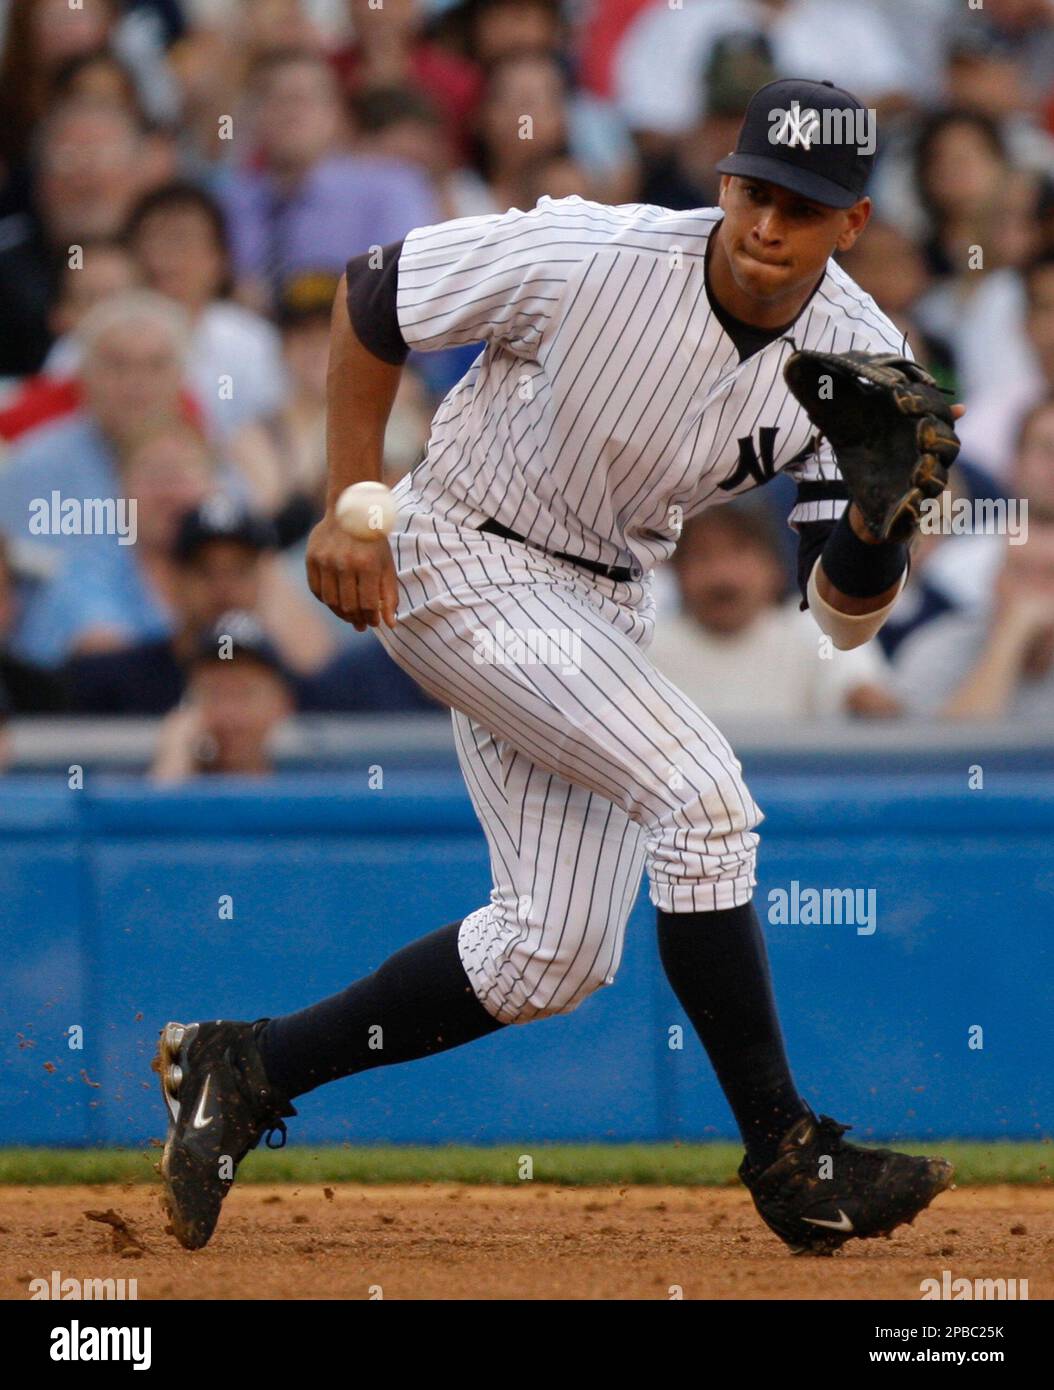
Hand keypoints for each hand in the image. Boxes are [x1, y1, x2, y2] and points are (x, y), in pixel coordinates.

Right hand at [305, 513, 398, 630]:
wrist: (350, 511)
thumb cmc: (373, 542)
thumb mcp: (387, 565)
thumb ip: (389, 595)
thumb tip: (390, 624)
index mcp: (367, 564)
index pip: (368, 604)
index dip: (372, 618)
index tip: (375, 623)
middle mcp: (344, 562)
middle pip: (348, 605)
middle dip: (356, 619)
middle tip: (361, 625)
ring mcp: (325, 560)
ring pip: (331, 601)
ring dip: (341, 614)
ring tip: (350, 617)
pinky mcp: (311, 558)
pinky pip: (316, 589)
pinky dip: (326, 601)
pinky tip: (335, 603)